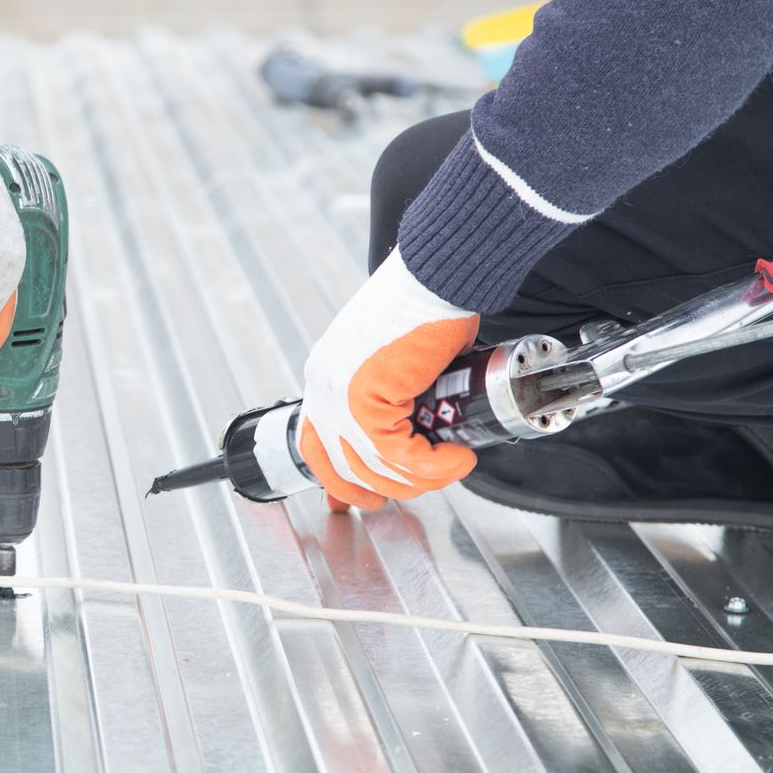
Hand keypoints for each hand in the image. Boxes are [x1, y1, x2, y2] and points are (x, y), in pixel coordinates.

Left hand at [298, 251, 480, 510]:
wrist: (437, 274)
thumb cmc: (427, 301)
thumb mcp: (398, 355)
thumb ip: (396, 392)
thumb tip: (421, 428)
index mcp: (327, 373)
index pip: (315, 444)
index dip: (338, 479)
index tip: (360, 498)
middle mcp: (324, 385)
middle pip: (341, 465)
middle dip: (385, 487)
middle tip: (422, 486)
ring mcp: (339, 392)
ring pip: (373, 466)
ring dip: (420, 478)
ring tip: (452, 465)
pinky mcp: (364, 397)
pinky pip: (396, 454)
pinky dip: (432, 465)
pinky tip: (456, 458)